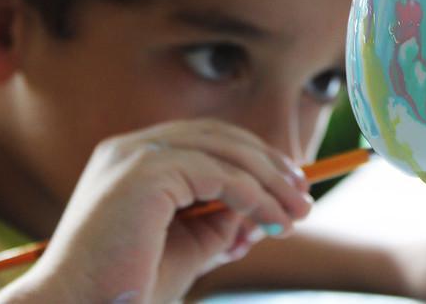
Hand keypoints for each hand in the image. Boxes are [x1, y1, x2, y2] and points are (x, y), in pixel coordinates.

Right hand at [0, 120, 312, 302]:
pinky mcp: (145, 170)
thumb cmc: (123, 290)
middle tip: (302, 196)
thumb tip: (260, 212)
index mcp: (131, 158)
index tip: (286, 186)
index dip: (251, 158)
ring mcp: (134, 154)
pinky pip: (219, 174)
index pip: (204, 140)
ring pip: (224, 150)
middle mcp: (129, 147)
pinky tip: (273, 220)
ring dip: (269, 180)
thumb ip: (217, 224)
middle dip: (267, 164)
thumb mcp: (184, 250)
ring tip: (298, 212)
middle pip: (219, 136)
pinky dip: (254, 195)